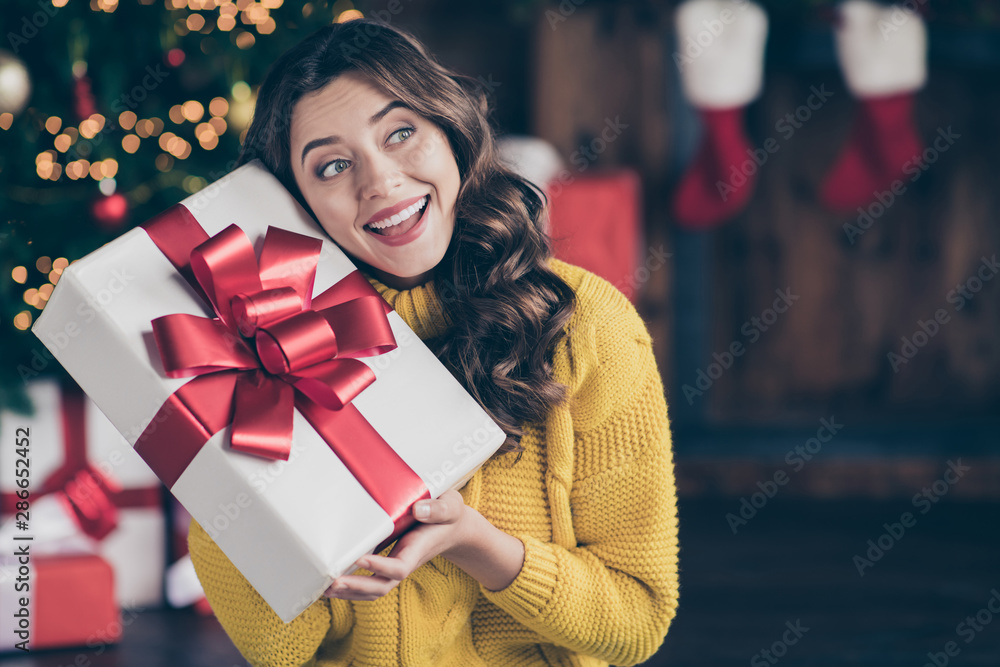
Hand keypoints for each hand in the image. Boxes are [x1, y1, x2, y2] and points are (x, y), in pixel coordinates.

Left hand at [323, 489, 524, 600]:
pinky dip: (351, 587)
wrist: (452, 528)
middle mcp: (405, 562)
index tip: (361, 559)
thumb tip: (418, 510)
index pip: (399, 566)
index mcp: (418, 549)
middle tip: (331, 583)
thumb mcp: (451, 506)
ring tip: (324, 588)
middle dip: (356, 587)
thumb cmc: (448, 515)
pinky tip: (331, 584)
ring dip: (349, 592)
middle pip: (381, 586)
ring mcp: (396, 566)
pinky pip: (369, 582)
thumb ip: (439, 509)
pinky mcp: (388, 564)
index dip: (380, 566)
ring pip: (373, 589)